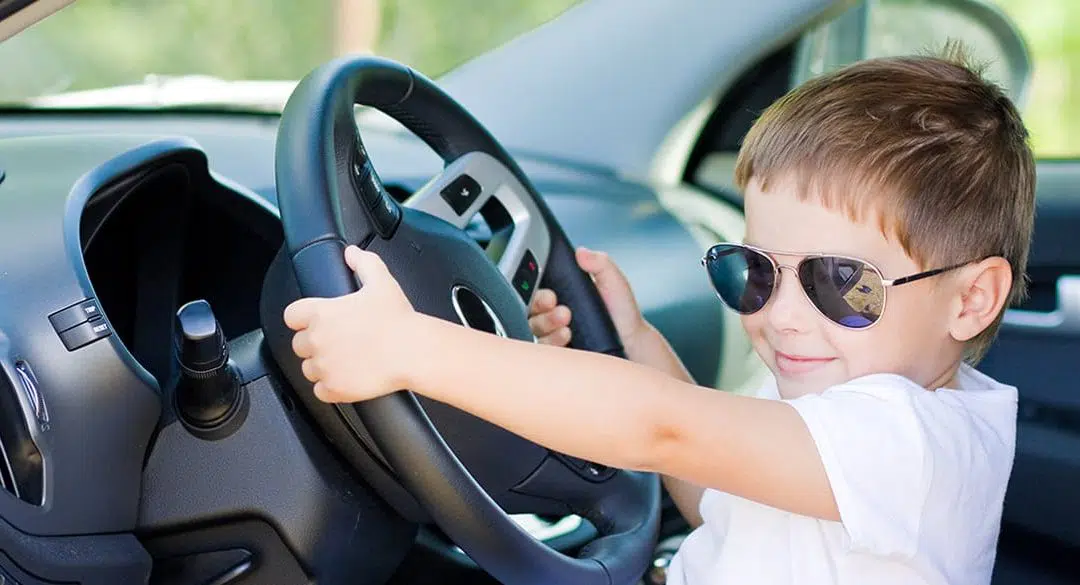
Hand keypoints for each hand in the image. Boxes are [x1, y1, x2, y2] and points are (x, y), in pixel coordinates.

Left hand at [283, 245, 418, 403]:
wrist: (413, 352)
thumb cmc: (398, 319)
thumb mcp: (381, 281)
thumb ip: (363, 262)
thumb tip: (352, 253)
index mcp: (320, 313)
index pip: (291, 316)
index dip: (303, 318)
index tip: (316, 321)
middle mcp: (316, 340)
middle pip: (299, 344)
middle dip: (315, 343)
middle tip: (338, 341)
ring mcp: (323, 367)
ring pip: (308, 368)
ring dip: (321, 366)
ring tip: (344, 360)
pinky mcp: (334, 389)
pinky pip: (320, 391)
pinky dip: (330, 387)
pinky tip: (346, 378)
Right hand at [529, 247, 648, 350]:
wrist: (632, 343)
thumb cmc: (622, 314)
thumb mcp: (613, 282)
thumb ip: (600, 263)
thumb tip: (582, 251)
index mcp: (563, 292)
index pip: (537, 288)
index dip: (538, 290)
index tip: (552, 294)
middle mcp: (553, 312)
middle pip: (530, 309)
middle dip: (541, 308)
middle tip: (560, 307)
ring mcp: (552, 332)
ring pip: (534, 328)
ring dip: (547, 325)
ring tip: (567, 324)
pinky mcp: (555, 351)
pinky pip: (542, 348)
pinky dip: (551, 342)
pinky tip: (566, 337)